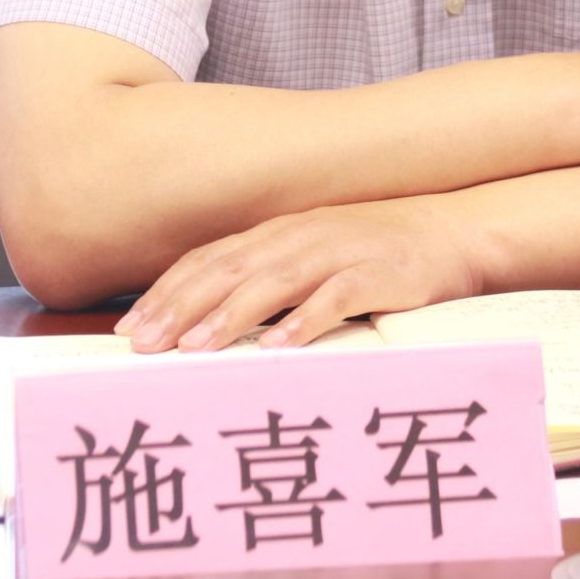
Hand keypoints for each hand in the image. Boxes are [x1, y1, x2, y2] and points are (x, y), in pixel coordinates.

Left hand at [115, 195, 479, 352]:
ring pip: (274, 282)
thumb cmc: (374, 251)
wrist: (450, 230)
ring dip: (230, 315)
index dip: (167, 291)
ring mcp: (338, 252)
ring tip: (194, 347)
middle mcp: (301, 236)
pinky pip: (335, 298)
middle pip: (229, 270)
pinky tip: (278, 345)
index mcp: (279, 232)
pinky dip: (304, 320)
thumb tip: (204, 319)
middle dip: (181, 306)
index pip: (209, 259)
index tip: (129, 328)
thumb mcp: (313, 255)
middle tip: (143, 344)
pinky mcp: (376, 273)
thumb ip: (266, 277)